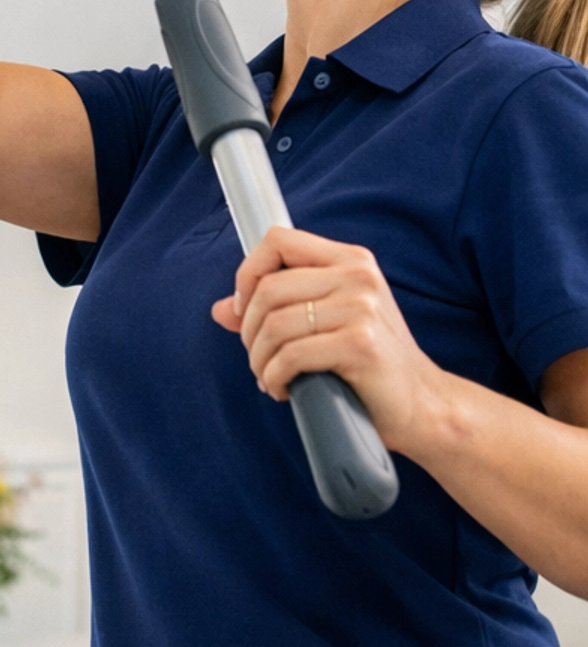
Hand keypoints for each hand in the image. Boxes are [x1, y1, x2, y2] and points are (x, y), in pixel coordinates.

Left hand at [210, 225, 448, 453]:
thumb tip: (220, 310)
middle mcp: (357, 276)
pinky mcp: (359, 344)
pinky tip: (283, 389)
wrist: (424, 405)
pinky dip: (274, 377)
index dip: (248, 272)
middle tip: (257, 357)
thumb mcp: (327, 323)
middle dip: (249, 330)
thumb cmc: (372, 364)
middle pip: (268, 288)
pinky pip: (290, 356)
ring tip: (269, 377)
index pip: (278, 240)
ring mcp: (361, 308)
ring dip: (259, 359)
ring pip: (274, 325)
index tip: (243, 309)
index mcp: (350, 260)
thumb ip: (277, 310)